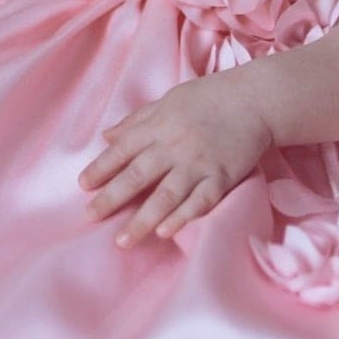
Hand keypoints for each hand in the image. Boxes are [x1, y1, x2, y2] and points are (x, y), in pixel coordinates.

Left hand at [78, 80, 273, 248]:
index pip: (123, 149)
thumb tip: (107, 137)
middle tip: (90, 217)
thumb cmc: (209, 97)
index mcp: (159, 125)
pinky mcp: (222, 176)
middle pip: (138, 176)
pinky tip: (164, 232)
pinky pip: (200, 201)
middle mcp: (175, 146)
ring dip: (142, 219)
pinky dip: (182, 217)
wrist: (255, 99)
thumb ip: (137, 121)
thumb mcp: (168, 101)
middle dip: (112, 198)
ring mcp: (199, 163)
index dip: (101, 168)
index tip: (83, 186)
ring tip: (123, 241)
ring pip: (165, 195)